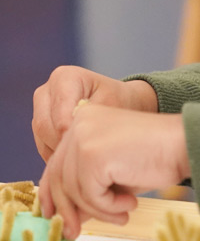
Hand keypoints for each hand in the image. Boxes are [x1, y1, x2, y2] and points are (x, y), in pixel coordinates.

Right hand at [32, 65, 157, 161]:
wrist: (118, 104)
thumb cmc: (117, 101)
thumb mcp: (111, 104)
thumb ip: (91, 115)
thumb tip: (71, 133)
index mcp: (64, 77)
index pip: (59, 112)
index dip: (70, 133)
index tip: (86, 148)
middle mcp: (47, 91)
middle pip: (45, 125)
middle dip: (64, 145)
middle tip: (84, 160)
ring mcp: (41, 108)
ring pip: (41, 137)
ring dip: (60, 152)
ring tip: (83, 162)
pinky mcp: (40, 126)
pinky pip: (42, 145)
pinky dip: (57, 156)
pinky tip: (76, 163)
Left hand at [38, 103, 190, 239]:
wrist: (185, 145)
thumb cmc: (158, 156)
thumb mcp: (115, 173)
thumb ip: (89, 187)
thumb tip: (67, 216)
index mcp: (83, 120)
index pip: (56, 162)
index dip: (53, 194)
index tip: (56, 217)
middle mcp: (78, 124)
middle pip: (58, 177)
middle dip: (68, 210)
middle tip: (75, 233)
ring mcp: (83, 139)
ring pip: (75, 191)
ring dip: (99, 210)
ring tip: (122, 214)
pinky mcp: (92, 156)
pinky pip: (91, 196)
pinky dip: (110, 207)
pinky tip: (131, 203)